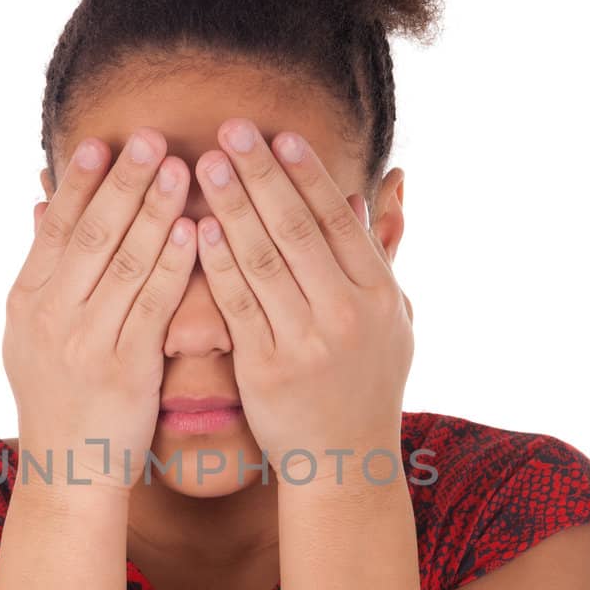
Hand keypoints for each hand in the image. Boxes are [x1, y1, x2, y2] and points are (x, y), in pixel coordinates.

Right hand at [3, 129, 196, 492]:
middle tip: (151, 137)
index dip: (79, 182)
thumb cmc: (60, 399)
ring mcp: (84, 341)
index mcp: (26, 300)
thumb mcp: (31, 332)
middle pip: (91, 234)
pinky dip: (172, 264)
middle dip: (123, 182)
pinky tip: (194, 231)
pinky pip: (152, 304)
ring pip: (123, 261)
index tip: (102, 141)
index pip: (56, 227)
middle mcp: (50, 316)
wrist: (68, 473)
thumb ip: (43, 267)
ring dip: (154, 210)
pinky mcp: (123, 368)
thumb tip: (38, 201)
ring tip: (181, 168)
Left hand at [193, 118, 412, 481]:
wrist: (345, 460)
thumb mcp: (392, 317)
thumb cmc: (365, 382)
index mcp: (379, 293)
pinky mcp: (268, 368)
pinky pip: (238, 306)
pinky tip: (197, 229)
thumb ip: (381, 253)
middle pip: (298, 229)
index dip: (306, 175)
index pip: (337, 220)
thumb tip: (381, 188)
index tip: (279, 135)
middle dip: (262, 175)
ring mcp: (308, 341)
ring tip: (204, 164)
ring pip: (264, 260)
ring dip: (232, 206)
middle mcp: (347, 313)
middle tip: (231, 129)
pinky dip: (218, 265)